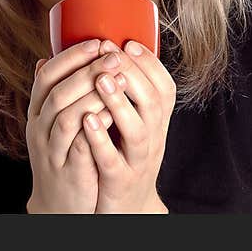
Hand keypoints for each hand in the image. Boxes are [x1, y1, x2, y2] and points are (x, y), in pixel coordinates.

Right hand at [25, 39, 125, 212]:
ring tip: (119, 79)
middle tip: (113, 55)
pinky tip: (113, 114)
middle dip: (87, 71)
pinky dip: (95, 128)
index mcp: (38, 113)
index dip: (71, 57)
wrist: (59, 206)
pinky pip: (79, 147)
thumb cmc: (63, 155)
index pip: (46, 77)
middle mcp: (40, 130)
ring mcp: (52, 151)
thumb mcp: (54, 122)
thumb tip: (50, 56)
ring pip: (65, 118)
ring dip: (92, 95)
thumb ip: (57, 92)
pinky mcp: (69, 172)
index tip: (97, 41)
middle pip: (57, 93)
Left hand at [81, 39, 175, 212]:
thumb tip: (103, 49)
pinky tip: (87, 119)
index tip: (129, 43)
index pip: (164, 87)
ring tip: (101, 80)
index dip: (150, 64)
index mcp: (155, 122)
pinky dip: (101, 139)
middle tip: (112, 55)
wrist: (127, 207)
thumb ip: (122, 92)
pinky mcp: (120, 181)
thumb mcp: (131, 123)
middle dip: (133, 75)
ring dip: (119, 103)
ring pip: (137, 130)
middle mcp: (152, 138)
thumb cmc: (124, 156)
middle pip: (152, 103)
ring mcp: (138, 161)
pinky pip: (112, 160)